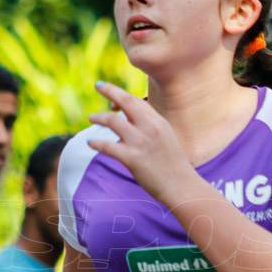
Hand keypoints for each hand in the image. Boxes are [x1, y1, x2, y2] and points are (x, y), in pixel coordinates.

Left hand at [87, 82, 196, 205]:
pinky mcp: (132, 158)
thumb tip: (132, 120)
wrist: (181, 185)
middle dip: (110, 90)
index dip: (121, 95)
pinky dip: (96, 142)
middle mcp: (149, 128)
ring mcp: (140, 142)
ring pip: (113, 121)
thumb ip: (150, 126)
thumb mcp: (166, 137)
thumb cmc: (173, 164)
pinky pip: (107, 146)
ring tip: (91, 117)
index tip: (111, 95)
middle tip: (98, 85)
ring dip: (99, 117)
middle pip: (126, 101)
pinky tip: (90, 142)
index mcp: (158, 122)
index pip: (136, 101)